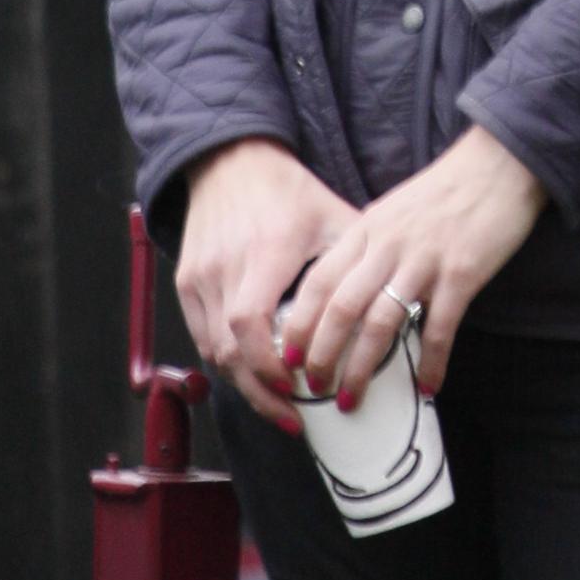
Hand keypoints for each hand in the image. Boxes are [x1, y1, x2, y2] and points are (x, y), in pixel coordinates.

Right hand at [177, 136, 357, 430]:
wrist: (231, 161)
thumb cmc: (288, 191)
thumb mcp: (330, 216)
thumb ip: (356, 259)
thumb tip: (393, 300)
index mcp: (265, 253)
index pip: (253, 326)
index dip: (272, 366)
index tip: (300, 389)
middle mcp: (225, 269)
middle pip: (230, 351)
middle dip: (262, 393)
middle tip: (294, 419)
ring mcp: (200, 277)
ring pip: (213, 350)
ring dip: (244, 382)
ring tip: (278, 405)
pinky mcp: (186, 281)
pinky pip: (201, 334)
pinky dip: (226, 360)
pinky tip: (252, 374)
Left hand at [281, 125, 547, 408]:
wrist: (499, 163)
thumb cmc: (448, 188)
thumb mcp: (394, 209)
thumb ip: (371, 245)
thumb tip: (347, 292)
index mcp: (368, 229)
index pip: (319, 282)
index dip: (300, 324)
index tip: (288, 357)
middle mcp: (388, 245)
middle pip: (341, 309)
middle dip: (322, 356)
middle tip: (315, 388)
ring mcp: (425, 260)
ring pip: (380, 324)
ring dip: (362, 368)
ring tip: (352, 399)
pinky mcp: (462, 273)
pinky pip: (438, 328)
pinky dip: (430, 363)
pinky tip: (427, 386)